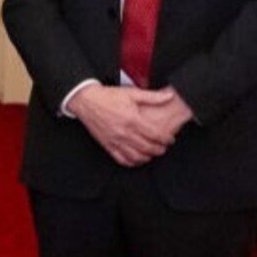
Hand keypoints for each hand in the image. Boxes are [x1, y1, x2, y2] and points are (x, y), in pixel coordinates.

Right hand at [64, 84, 183, 166]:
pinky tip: (137, 159)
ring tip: (152, 154)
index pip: (155, 135)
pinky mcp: (108, 145)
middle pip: (148, 148)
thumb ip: (152, 97)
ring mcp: (116, 141)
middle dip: (159, 150)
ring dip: (147, 157)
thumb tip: (169, 96)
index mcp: (133, 120)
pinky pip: (122, 160)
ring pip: (136, 157)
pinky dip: (132, 162)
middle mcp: (125, 132)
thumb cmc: (107, 97)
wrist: (87, 101)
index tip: (170, 139)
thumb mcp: (132, 93)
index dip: (166, 139)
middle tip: (163, 148)